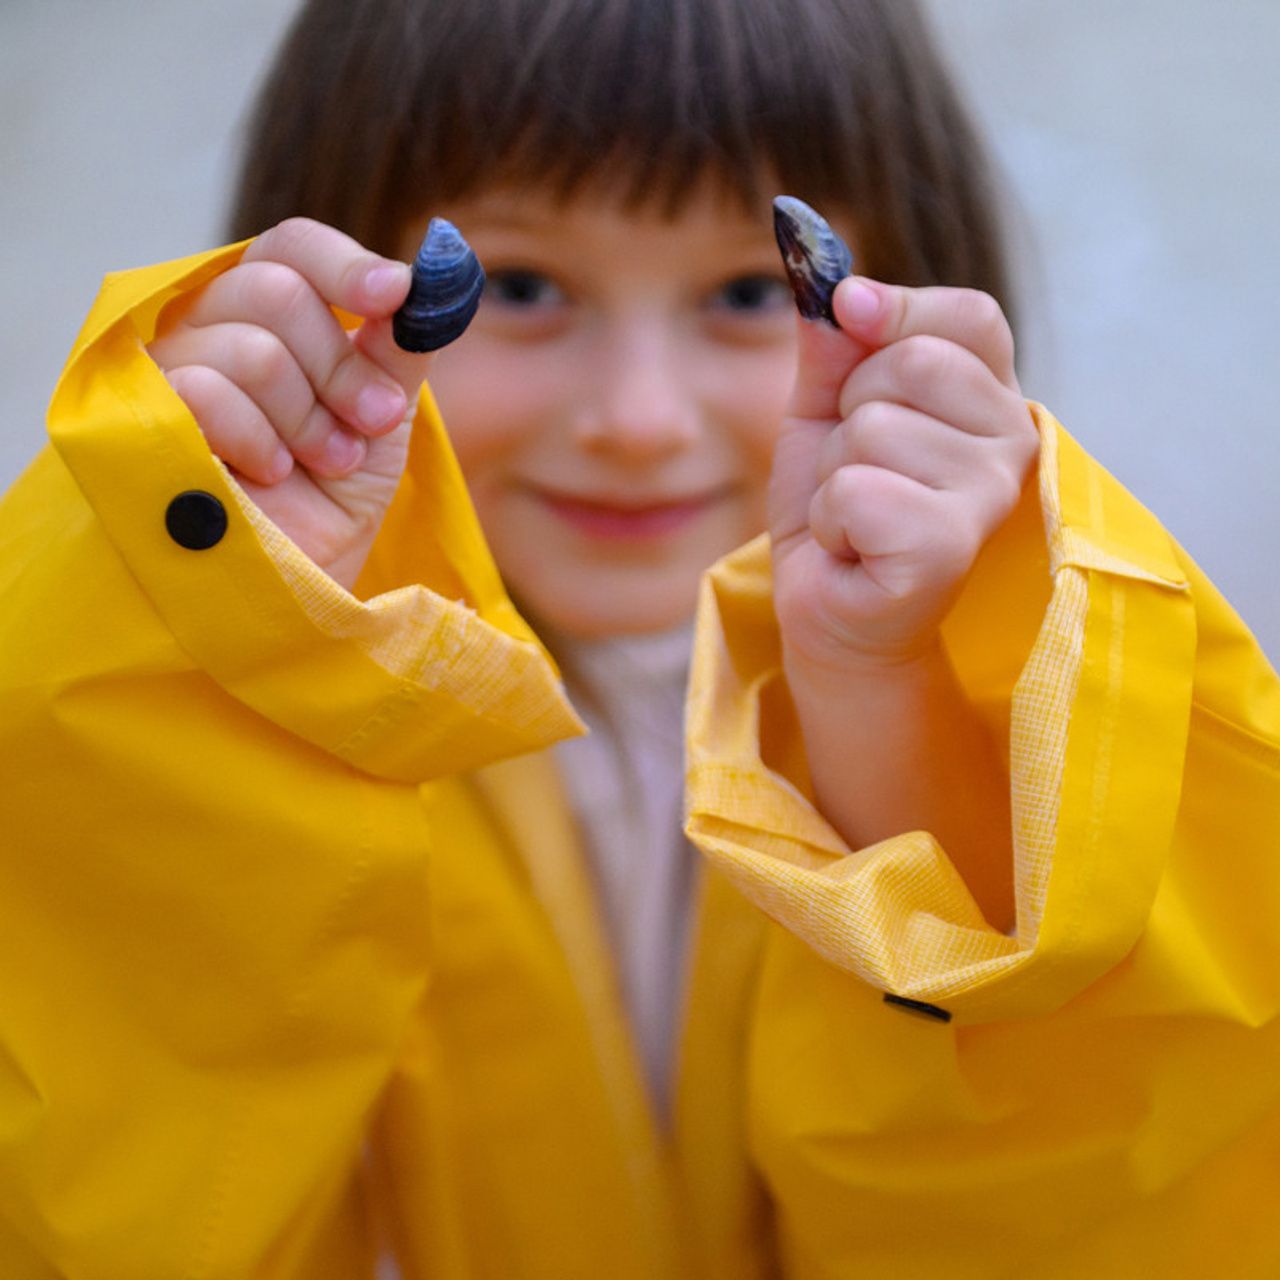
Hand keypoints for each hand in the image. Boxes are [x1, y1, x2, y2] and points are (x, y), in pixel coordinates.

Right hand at [148, 218, 431, 586]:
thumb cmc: (334, 497)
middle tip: (368, 421)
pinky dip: (260, 439)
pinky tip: (273, 473)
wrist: (300, 579)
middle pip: (276, 290)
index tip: (394, 293)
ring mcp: (170, 368)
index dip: (345, 264)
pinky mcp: (142, 418)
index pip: (292, 248)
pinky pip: (204, 390)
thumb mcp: (382, 418)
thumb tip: (422, 283)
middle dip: (340, 366)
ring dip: (308, 417)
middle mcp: (212, 326)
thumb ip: (396, 349)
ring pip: (251, 348)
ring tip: (323, 461)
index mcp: (269, 314)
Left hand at [769, 277, 1038, 674]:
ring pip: (873, 429)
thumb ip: (834, 345)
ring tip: (855, 516)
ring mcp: (988, 495)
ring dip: (834, 477)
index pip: (968, 316)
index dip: (897, 310)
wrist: (828, 609)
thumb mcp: (824, 412)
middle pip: (912, 363)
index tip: (849, 316)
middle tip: (857, 470)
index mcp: (989, 398)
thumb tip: (832, 280)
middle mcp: (1011, 440)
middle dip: (848, 415)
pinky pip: (857, 490)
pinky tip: (853, 550)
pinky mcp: (949, 546)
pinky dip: (830, 521)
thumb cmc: (839, 511)